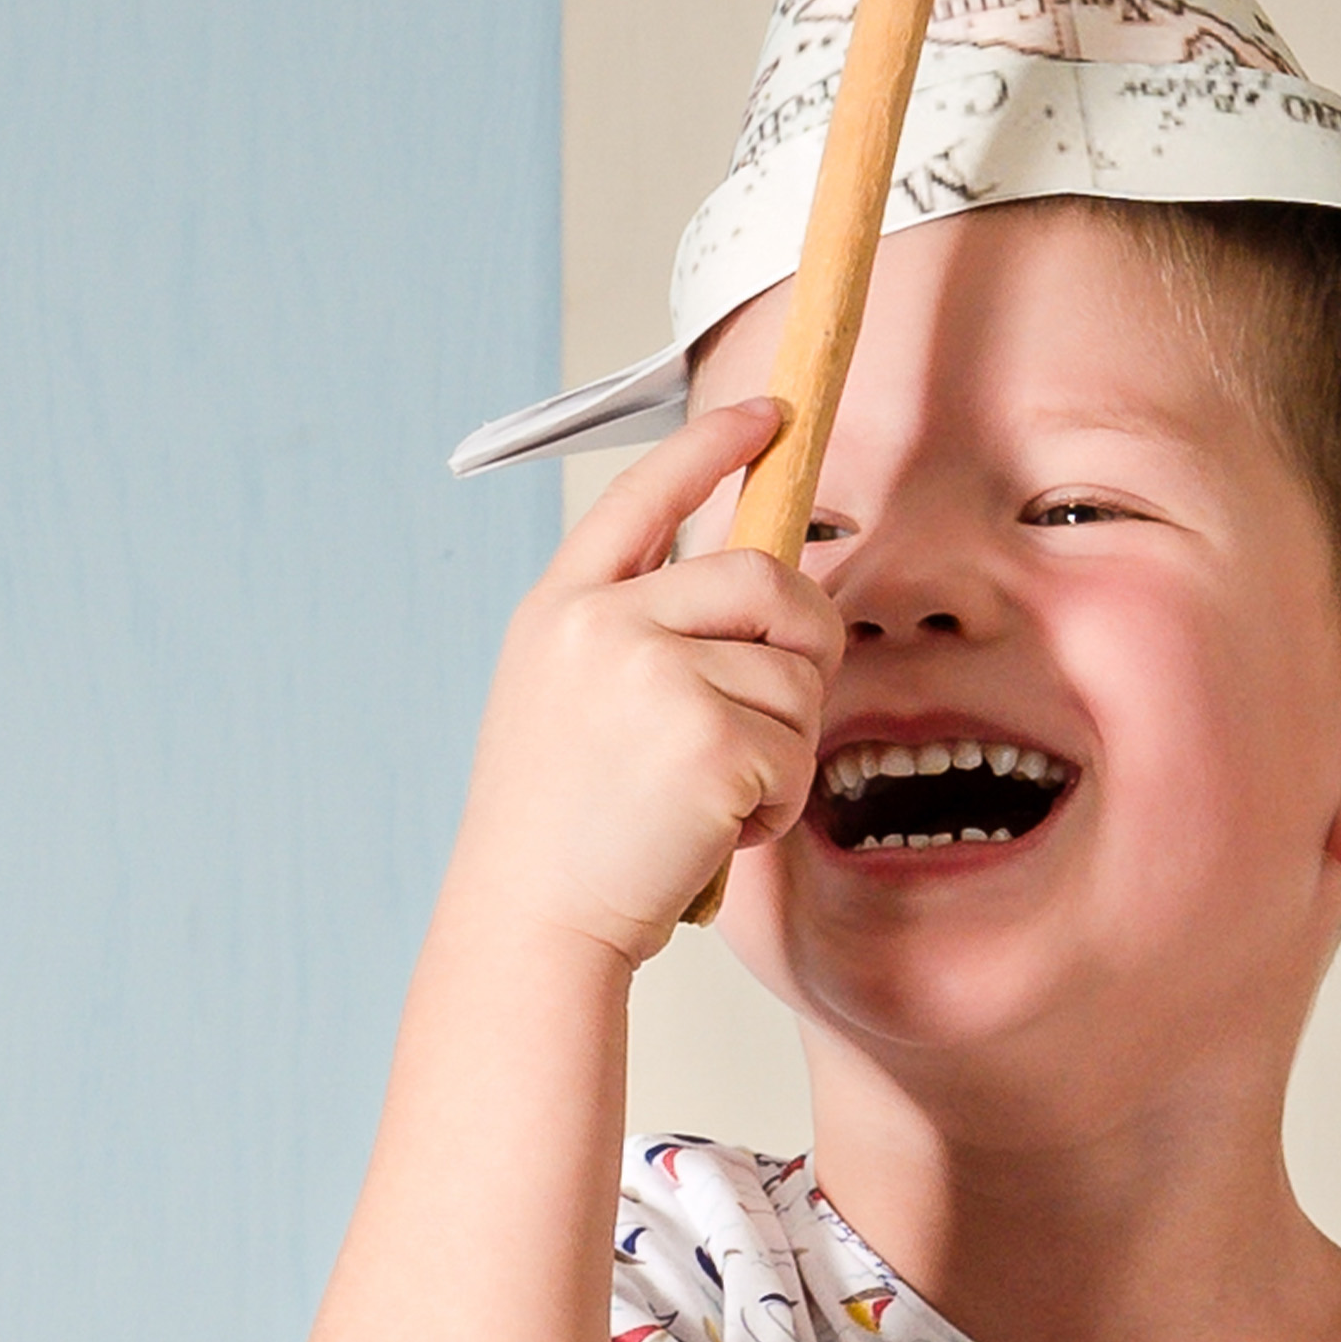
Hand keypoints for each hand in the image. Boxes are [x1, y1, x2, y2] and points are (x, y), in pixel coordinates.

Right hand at [443, 394, 845, 966]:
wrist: (532, 924)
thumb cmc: (558, 831)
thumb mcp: (565, 699)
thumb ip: (636, 634)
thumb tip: (755, 598)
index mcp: (562, 606)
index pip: (647, 495)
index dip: (713, 446)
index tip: (768, 417)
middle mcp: (606, 624)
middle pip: (764, 578)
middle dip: (807, 634)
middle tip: (799, 688)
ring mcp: (657, 678)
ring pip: (795, 679)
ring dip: (784, 748)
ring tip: (714, 798)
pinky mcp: (711, 742)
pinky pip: (798, 752)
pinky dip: (778, 804)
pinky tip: (718, 832)